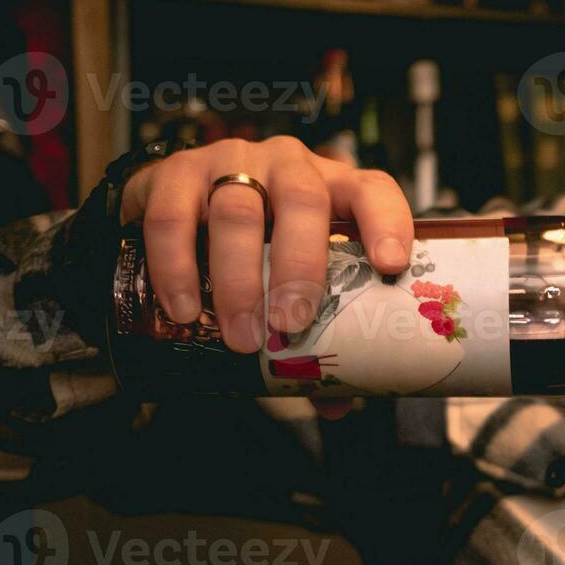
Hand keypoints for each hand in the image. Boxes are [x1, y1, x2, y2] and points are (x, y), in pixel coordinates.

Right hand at [122, 137, 412, 418]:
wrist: (178, 206)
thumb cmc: (257, 246)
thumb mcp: (292, 281)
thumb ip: (317, 333)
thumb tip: (338, 401)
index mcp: (333, 188)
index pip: (373, 191)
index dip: (387, 224)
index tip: (390, 266)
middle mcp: (288, 165)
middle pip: (303, 200)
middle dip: (300, 267)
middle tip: (292, 325)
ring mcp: (231, 162)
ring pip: (237, 210)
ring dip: (238, 280)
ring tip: (240, 338)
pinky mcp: (174, 172)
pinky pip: (173, 215)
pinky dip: (176, 266)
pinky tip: (182, 309)